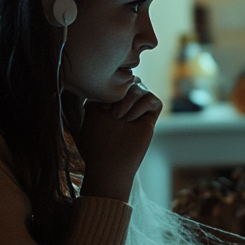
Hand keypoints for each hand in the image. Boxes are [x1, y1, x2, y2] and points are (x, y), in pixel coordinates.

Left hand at [76, 78, 161, 200]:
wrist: (107, 165)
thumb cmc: (95, 142)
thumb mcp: (92, 112)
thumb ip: (101, 92)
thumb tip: (112, 80)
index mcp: (108, 99)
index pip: (114, 79)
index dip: (109, 86)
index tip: (100, 104)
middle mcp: (123, 103)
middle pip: (130, 78)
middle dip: (121, 88)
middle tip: (109, 108)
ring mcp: (137, 111)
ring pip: (141, 86)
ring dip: (129, 98)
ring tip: (118, 117)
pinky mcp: (149, 119)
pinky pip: (153, 100)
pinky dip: (142, 105)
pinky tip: (130, 120)